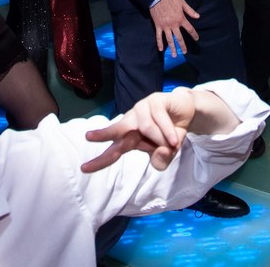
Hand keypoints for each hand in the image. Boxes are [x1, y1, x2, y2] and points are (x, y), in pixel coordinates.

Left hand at [82, 87, 197, 172]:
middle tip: (88, 137)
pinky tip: (174, 138)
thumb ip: (162, 159)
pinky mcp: (154, 100)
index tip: (83, 169)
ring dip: (162, 140)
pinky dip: (168, 132)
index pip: (113, 151)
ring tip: (172, 142)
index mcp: (129, 137)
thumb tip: (159, 154)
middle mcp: (131, 122)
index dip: (100, 161)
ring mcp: (141, 109)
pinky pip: (159, 119)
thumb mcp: (167, 152)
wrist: (186, 112)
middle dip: (103, 133)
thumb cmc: (169, 133)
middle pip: (116, 129)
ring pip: (147, 129)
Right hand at [149, 0, 199, 57]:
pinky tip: (161, 49)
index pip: (189, 29)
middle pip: (179, 38)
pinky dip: (159, 43)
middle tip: (184, 52)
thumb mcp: (183, 3)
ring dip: (172, 48)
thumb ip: (190, 11)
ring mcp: (165, 26)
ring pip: (169, 39)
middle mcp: (174, 25)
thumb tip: (198, 16)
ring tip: (174, 55)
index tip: (196, 39)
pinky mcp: (158, 26)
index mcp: (181, 19)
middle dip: (182, 46)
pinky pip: (158, 36)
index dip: (194, 34)